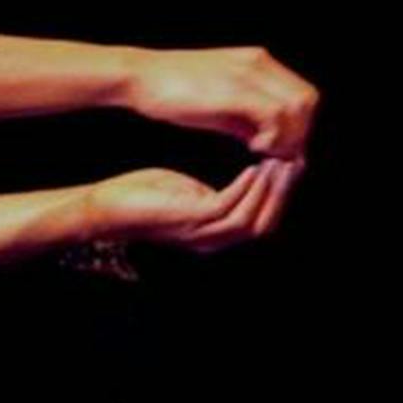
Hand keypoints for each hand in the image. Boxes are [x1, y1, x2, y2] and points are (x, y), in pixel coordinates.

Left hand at [88, 160, 301, 251]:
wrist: (107, 208)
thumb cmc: (144, 196)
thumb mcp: (190, 192)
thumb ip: (217, 193)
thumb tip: (246, 176)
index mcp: (216, 234)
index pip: (263, 222)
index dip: (281, 197)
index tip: (290, 166)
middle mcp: (214, 240)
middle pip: (266, 225)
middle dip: (284, 195)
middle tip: (295, 162)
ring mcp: (203, 233)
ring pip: (253, 220)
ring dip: (271, 191)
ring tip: (280, 162)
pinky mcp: (190, 220)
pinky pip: (230, 207)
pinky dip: (247, 189)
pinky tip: (254, 168)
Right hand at [126, 47, 318, 158]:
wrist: (140, 77)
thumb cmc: (174, 92)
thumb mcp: (220, 103)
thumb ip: (247, 118)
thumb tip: (268, 140)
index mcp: (257, 61)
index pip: (301, 93)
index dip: (299, 124)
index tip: (279, 147)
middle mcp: (258, 62)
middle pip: (308, 99)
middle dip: (299, 131)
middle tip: (277, 154)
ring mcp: (248, 74)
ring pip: (297, 108)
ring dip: (288, 136)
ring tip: (265, 153)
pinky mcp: (235, 90)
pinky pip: (275, 116)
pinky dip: (273, 137)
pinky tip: (254, 148)